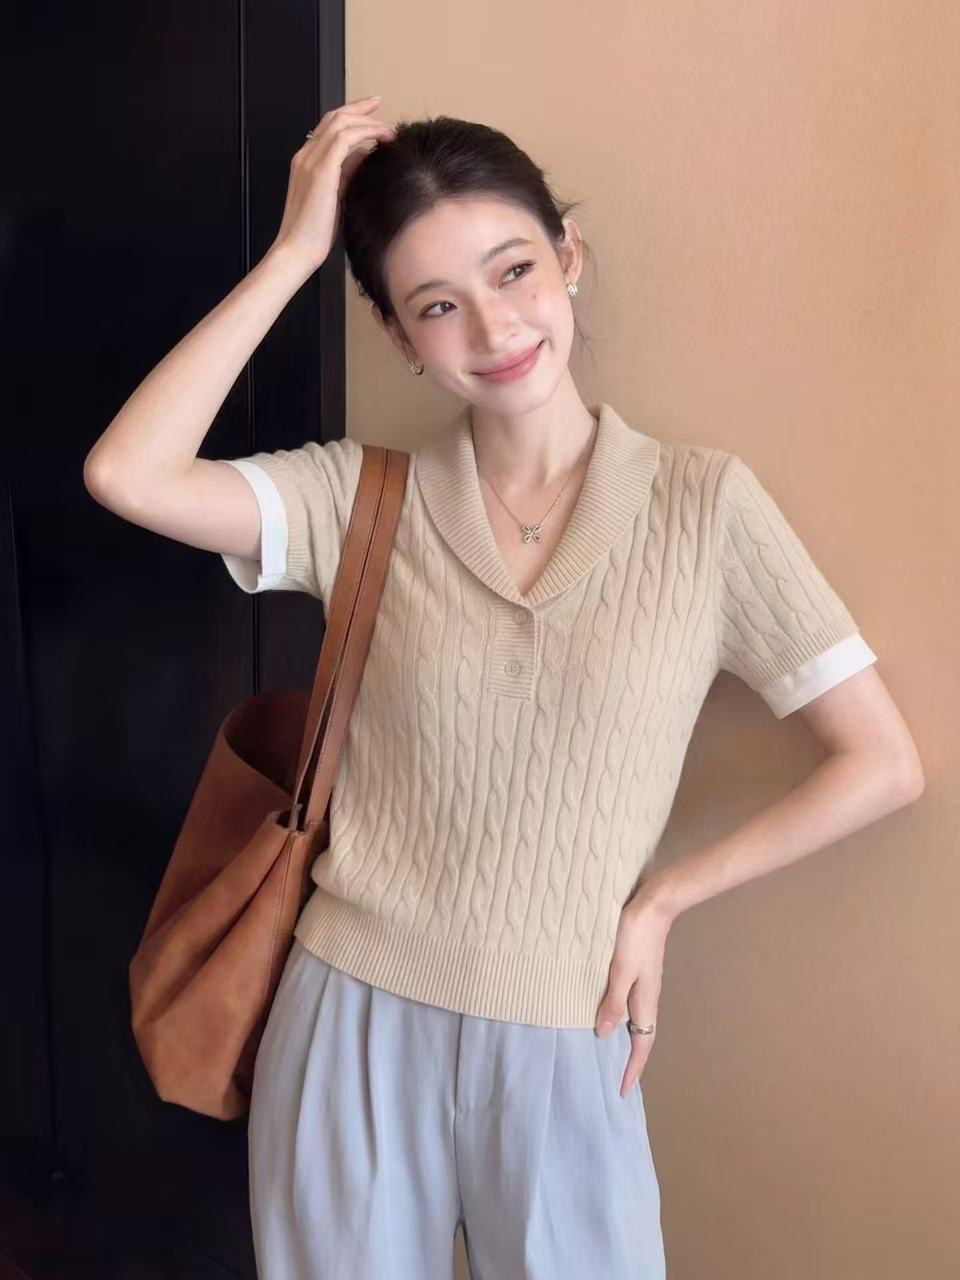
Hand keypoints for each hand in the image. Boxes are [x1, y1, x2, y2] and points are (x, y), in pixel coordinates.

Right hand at [270, 95, 395, 273]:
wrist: (297, 250)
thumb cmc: (314, 234)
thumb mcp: (334, 197)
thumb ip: (345, 174)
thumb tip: (363, 157)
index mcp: (305, 162)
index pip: (328, 127)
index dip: (350, 115)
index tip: (371, 112)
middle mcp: (305, 156)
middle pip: (333, 117)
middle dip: (359, 108)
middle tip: (379, 104)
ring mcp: (310, 160)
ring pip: (340, 123)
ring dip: (367, 122)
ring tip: (387, 130)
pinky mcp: (320, 170)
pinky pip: (345, 139)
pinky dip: (365, 133)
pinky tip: (380, 139)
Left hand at [594, 894, 671, 1097]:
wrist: (654, 905)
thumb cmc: (635, 935)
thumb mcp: (620, 970)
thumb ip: (612, 1001)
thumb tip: (604, 1034)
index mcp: (645, 1000)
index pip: (641, 1043)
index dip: (632, 1068)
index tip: (622, 1091)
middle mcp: (648, 996)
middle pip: (642, 1036)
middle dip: (631, 1060)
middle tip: (617, 1080)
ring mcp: (645, 984)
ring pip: (637, 1021)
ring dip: (627, 1041)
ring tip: (612, 1055)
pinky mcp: (640, 972)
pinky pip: (633, 1005)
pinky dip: (624, 1019)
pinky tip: (611, 1015)